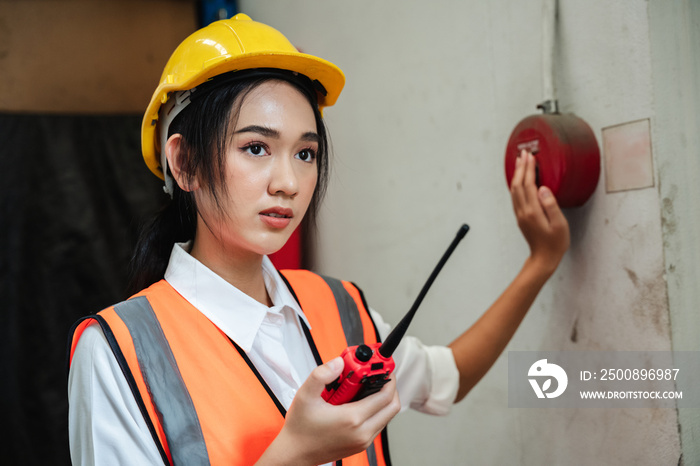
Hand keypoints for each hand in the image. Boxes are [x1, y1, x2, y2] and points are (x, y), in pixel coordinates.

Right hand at [257, 357, 399, 465]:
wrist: (296, 453)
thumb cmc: (300, 428)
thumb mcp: (305, 395)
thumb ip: (321, 375)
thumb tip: (338, 363)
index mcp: (352, 419)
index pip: (385, 396)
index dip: (388, 378)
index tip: (383, 367)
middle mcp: (362, 432)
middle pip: (392, 407)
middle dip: (390, 387)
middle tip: (380, 375)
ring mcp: (363, 440)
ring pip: (387, 417)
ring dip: (383, 400)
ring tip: (368, 386)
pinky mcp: (361, 445)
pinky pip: (378, 425)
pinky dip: (376, 411)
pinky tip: (361, 401)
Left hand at [510, 150, 569, 275]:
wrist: (543, 259)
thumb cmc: (555, 243)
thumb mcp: (559, 224)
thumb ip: (551, 205)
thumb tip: (542, 188)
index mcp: (533, 211)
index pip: (528, 185)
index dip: (529, 169)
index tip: (531, 156)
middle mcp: (523, 211)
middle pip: (518, 184)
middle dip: (521, 167)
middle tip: (524, 153)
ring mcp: (520, 214)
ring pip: (514, 190)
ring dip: (517, 174)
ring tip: (520, 162)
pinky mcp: (521, 217)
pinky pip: (515, 196)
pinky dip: (516, 184)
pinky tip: (520, 179)